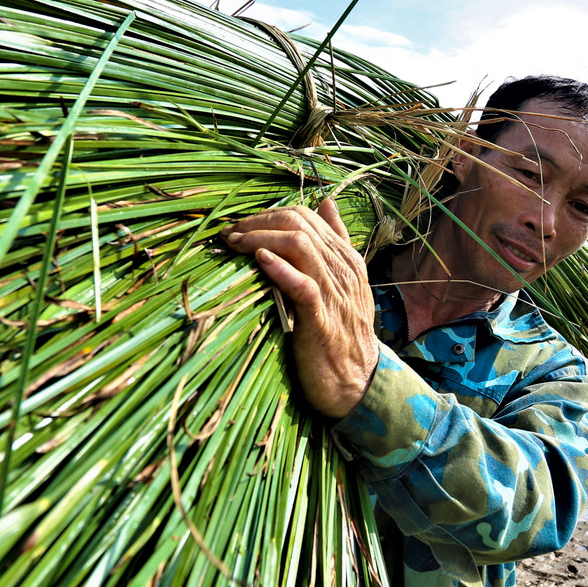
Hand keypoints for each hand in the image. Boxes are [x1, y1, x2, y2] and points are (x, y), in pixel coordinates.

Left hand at [221, 199, 378, 417]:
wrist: (358, 383)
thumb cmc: (342, 334)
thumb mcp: (343, 282)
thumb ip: (335, 243)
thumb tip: (326, 203)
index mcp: (346, 258)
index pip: (307, 216)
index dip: (268, 216)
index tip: (239, 227)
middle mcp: (342, 270)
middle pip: (299, 223)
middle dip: (258, 222)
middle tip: (229, 235)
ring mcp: (334, 293)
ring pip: (300, 245)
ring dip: (261, 238)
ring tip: (234, 244)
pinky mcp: (322, 321)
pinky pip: (304, 286)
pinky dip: (281, 269)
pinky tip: (261, 260)